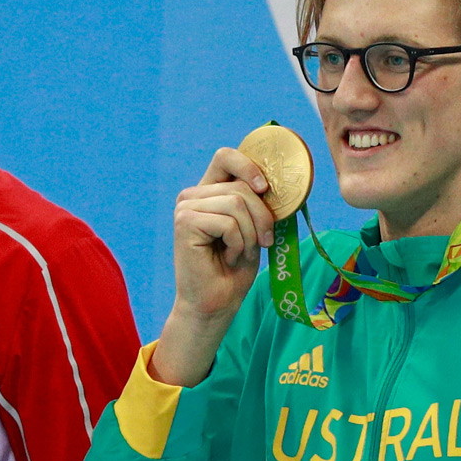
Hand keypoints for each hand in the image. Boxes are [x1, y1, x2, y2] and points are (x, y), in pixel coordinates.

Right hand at [151, 147, 273, 386]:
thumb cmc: (235, 268)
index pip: (226, 156)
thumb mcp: (254, 228)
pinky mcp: (185, 222)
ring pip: (238, 203)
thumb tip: (276, 183)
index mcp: (209, 191)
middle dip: (262, 217)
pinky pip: (229, 222)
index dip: (249, 165)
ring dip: (250, 235)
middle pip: (242, 185)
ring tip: (239, 253)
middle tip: (261, 243)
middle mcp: (193, 194)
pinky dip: (238, 244)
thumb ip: (257, 203)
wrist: (215, 303)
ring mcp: (186, 207)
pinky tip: (226, 258)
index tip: (266, 188)